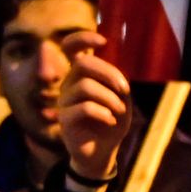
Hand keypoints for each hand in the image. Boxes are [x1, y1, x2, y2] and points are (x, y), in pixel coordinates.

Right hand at [58, 31, 131, 181]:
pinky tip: (111, 121)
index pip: (71, 49)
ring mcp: (64, 101)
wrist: (102, 152)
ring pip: (85, 86)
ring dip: (109, 98)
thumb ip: (118, 84)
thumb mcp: (122, 100)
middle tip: (125, 90)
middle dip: (109, 73)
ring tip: (119, 111)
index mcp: (82, 76)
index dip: (83, 39)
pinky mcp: (64, 119)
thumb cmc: (111, 122)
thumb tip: (116, 76)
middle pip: (83, 64)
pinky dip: (103, 113)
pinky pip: (84, 108)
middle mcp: (69, 84)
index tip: (102, 41)